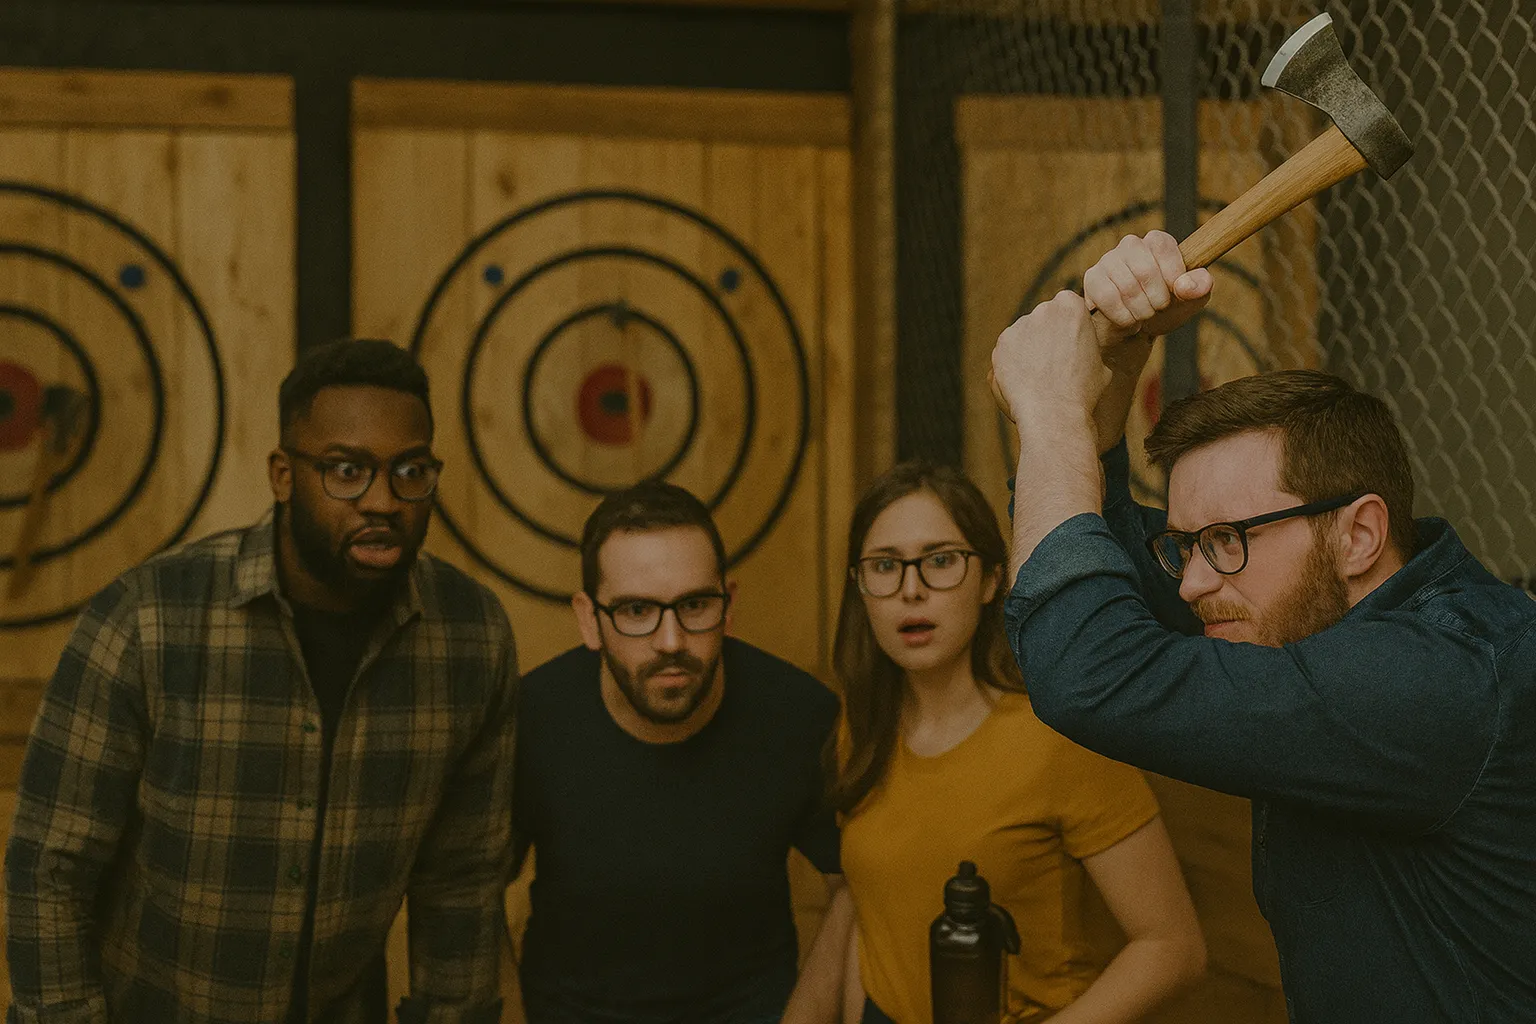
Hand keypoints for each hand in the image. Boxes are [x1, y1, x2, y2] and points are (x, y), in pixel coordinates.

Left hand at [990, 290, 1107, 426]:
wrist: (1054, 413)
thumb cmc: (1083, 391)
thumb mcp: (1100, 362)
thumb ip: (1085, 345)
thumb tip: (1080, 350)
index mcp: (1071, 305)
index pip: (1067, 307)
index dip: (1068, 328)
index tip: (1071, 347)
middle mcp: (1043, 309)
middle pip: (1044, 319)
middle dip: (1047, 337)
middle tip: (1055, 365)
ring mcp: (1019, 325)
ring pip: (1024, 335)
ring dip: (1030, 350)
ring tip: (1040, 378)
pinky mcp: (1001, 344)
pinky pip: (1008, 351)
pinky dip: (1013, 364)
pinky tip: (1025, 381)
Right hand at [1085, 230, 1212, 342]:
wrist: (1137, 329)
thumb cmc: (1166, 309)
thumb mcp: (1192, 300)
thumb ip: (1199, 288)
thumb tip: (1185, 285)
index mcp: (1157, 242)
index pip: (1161, 245)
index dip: (1172, 273)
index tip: (1177, 292)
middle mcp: (1130, 245)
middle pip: (1145, 270)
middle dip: (1157, 299)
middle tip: (1159, 309)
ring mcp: (1108, 261)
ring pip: (1127, 287)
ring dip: (1141, 311)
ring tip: (1145, 316)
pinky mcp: (1092, 280)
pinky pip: (1107, 298)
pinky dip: (1123, 316)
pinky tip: (1128, 321)